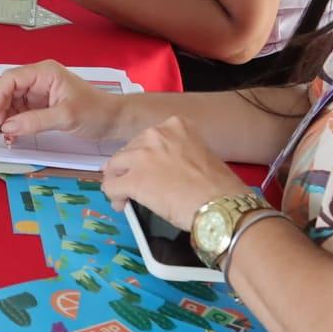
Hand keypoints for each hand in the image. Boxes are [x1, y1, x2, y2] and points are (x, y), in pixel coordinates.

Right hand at [0, 61, 130, 144]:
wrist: (114, 120)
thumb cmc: (95, 112)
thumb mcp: (65, 116)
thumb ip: (35, 120)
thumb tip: (7, 126)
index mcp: (45, 73)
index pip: (12, 79)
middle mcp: (39, 80)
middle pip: (9, 91)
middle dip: (1, 110)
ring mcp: (39, 93)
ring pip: (12, 103)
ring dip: (7, 119)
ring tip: (6, 137)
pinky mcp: (41, 106)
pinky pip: (21, 113)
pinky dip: (15, 124)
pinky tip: (14, 136)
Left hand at [100, 117, 251, 230]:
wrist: (221, 206)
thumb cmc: (219, 187)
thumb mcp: (200, 154)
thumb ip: (177, 153)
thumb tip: (162, 168)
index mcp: (175, 126)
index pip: (147, 139)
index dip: (144, 156)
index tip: (147, 169)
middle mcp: (155, 135)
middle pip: (128, 151)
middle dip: (129, 168)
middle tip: (133, 185)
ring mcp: (142, 156)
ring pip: (115, 166)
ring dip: (118, 181)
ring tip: (124, 197)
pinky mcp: (134, 180)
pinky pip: (111, 186)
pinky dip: (114, 197)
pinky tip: (122, 204)